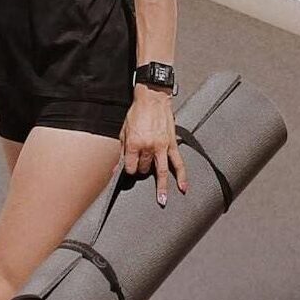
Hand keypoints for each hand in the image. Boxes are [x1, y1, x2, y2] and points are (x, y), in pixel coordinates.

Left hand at [121, 86, 187, 205]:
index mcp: (133, 144)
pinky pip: (178, 163)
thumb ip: (122, 152)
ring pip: (161, 172)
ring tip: (162, 200)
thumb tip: (117, 168)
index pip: (130, 167)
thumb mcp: (124, 132)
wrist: (152, 99)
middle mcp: (148, 147)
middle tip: (143, 167)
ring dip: (162, 188)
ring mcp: (161, 147)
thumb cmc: (137, 113)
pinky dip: (181, 176)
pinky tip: (183, 187)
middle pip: (144, 169)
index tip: (130, 167)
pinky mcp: (172, 144)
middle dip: (142, 170)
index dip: (129, 169)